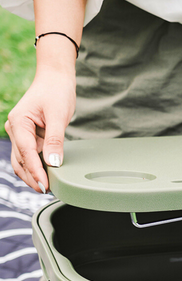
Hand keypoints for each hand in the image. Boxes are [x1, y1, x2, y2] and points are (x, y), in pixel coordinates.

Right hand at [4, 67, 75, 192]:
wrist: (56, 80)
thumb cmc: (56, 93)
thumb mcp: (58, 116)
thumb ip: (55, 140)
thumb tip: (53, 162)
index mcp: (19, 122)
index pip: (26, 153)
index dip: (36, 171)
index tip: (45, 185)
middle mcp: (15, 129)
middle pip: (21, 161)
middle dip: (33, 177)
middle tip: (48, 191)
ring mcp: (20, 134)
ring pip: (24, 162)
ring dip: (34, 175)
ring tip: (49, 187)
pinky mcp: (29, 138)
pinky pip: (31, 157)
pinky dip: (37, 167)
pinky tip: (48, 176)